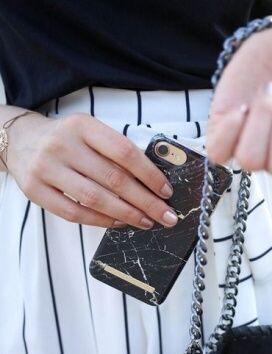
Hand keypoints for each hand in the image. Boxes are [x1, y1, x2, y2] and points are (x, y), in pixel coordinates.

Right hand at [6, 112, 177, 227]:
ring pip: (95, 199)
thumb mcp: (90, 132)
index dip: (150, 174)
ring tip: (146, 221)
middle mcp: (64, 145)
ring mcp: (47, 169)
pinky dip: (101, 221)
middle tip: (165, 215)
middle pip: (114, 179)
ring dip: (127, 214)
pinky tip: (119, 223)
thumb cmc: (66, 139)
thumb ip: (116, 151)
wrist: (21, 140)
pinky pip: (74, 213)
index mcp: (83, 126)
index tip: (166, 191)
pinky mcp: (35, 190)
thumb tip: (153, 183)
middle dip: (146, 201)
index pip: (125, 152)